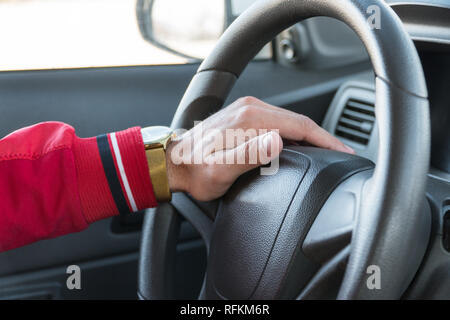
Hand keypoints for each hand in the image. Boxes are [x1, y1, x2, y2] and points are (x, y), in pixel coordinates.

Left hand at [166, 96, 353, 200]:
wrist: (174, 163)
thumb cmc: (195, 171)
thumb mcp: (221, 171)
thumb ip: (249, 155)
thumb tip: (277, 142)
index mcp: (250, 120)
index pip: (299, 125)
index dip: (324, 139)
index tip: (342, 151)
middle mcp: (250, 109)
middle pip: (297, 121)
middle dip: (322, 136)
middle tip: (341, 152)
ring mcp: (247, 110)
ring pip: (289, 120)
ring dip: (309, 133)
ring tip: (326, 148)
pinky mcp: (244, 116)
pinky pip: (278, 120)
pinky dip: (294, 131)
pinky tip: (300, 141)